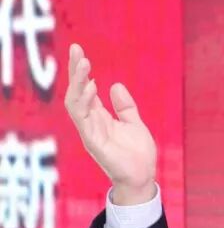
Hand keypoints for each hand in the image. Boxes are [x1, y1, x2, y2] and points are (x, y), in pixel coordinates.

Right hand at [64, 44, 157, 204]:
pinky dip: (85, 103)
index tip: (80, 52)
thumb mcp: (134, 123)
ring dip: (78, 84)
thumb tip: (115, 85)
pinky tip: (91, 87)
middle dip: (75, 72)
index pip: (85, 90)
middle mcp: (91, 123)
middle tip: (77, 50)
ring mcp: (90, 132)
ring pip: (75, 104)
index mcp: (99, 117)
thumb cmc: (138, 153)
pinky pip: (84, 120)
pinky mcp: (94, 142)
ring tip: (84, 64)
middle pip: (76, 93)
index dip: (81, 72)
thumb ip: (124, 106)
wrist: (143, 176)